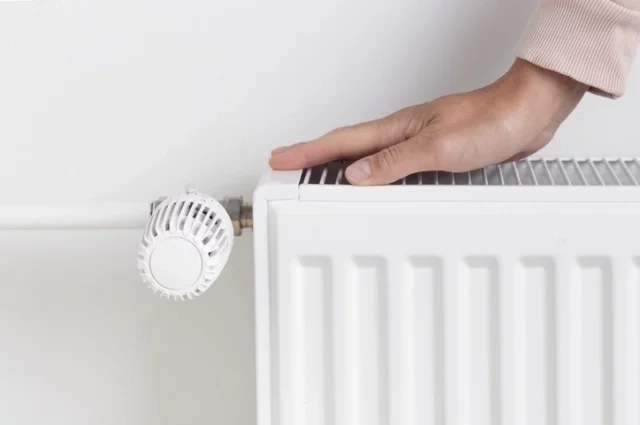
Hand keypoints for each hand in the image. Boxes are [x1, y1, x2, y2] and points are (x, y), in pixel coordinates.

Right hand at [269, 59, 587, 184]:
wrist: (526, 112)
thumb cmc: (492, 120)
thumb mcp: (439, 147)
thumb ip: (396, 163)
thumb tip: (356, 176)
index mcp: (397, 129)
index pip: (340, 143)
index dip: (307, 153)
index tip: (279, 158)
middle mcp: (401, 134)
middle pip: (346, 149)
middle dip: (313, 159)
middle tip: (287, 167)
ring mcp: (415, 142)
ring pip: (366, 158)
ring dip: (339, 167)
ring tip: (318, 177)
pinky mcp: (432, 153)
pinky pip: (390, 166)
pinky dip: (372, 174)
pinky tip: (372, 182)